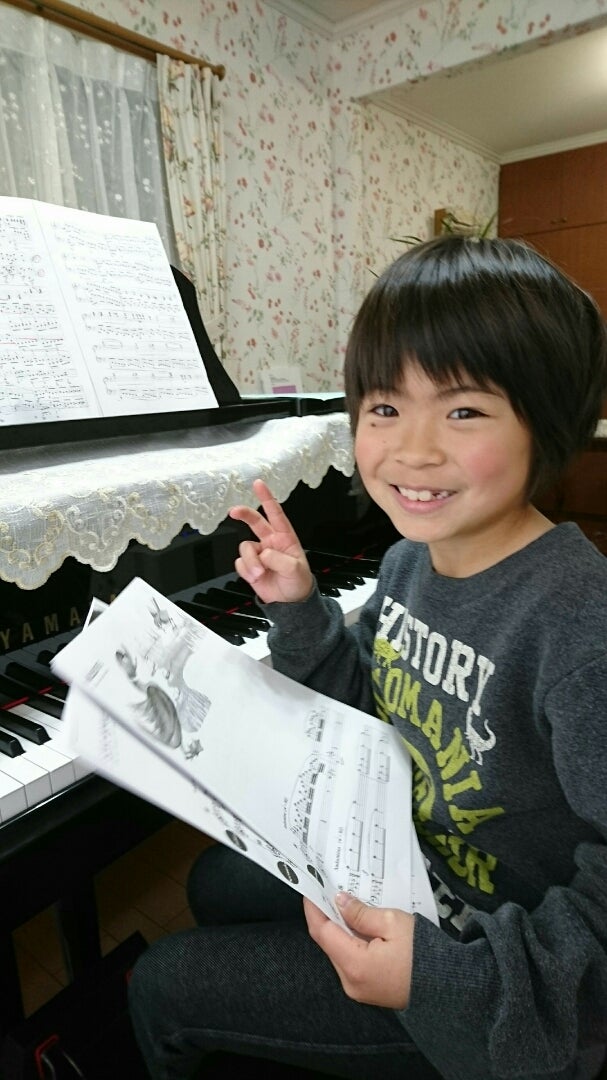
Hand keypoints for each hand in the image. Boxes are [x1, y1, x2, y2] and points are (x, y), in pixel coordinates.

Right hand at [229, 478, 314, 603]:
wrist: (290, 603)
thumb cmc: (298, 582)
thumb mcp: (295, 569)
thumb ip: (279, 559)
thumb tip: (263, 553)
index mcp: (285, 538)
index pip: (276, 513)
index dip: (267, 498)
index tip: (258, 484)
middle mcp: (270, 542)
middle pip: (254, 521)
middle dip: (244, 514)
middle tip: (234, 511)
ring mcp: (259, 554)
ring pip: (245, 548)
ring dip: (251, 562)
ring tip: (260, 574)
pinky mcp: (250, 566)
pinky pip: (240, 562)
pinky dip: (246, 570)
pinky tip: (256, 577)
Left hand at [303, 893, 414, 1009]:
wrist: (448, 986)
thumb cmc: (423, 952)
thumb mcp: (392, 922)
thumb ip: (361, 913)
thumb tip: (339, 901)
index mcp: (354, 964)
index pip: (322, 932)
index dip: (313, 908)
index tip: (310, 888)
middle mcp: (350, 982)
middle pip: (328, 943)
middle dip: (326, 916)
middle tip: (328, 891)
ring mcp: (358, 990)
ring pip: (338, 952)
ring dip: (339, 929)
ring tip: (345, 905)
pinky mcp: (367, 991)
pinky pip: (350, 962)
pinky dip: (350, 943)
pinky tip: (358, 926)